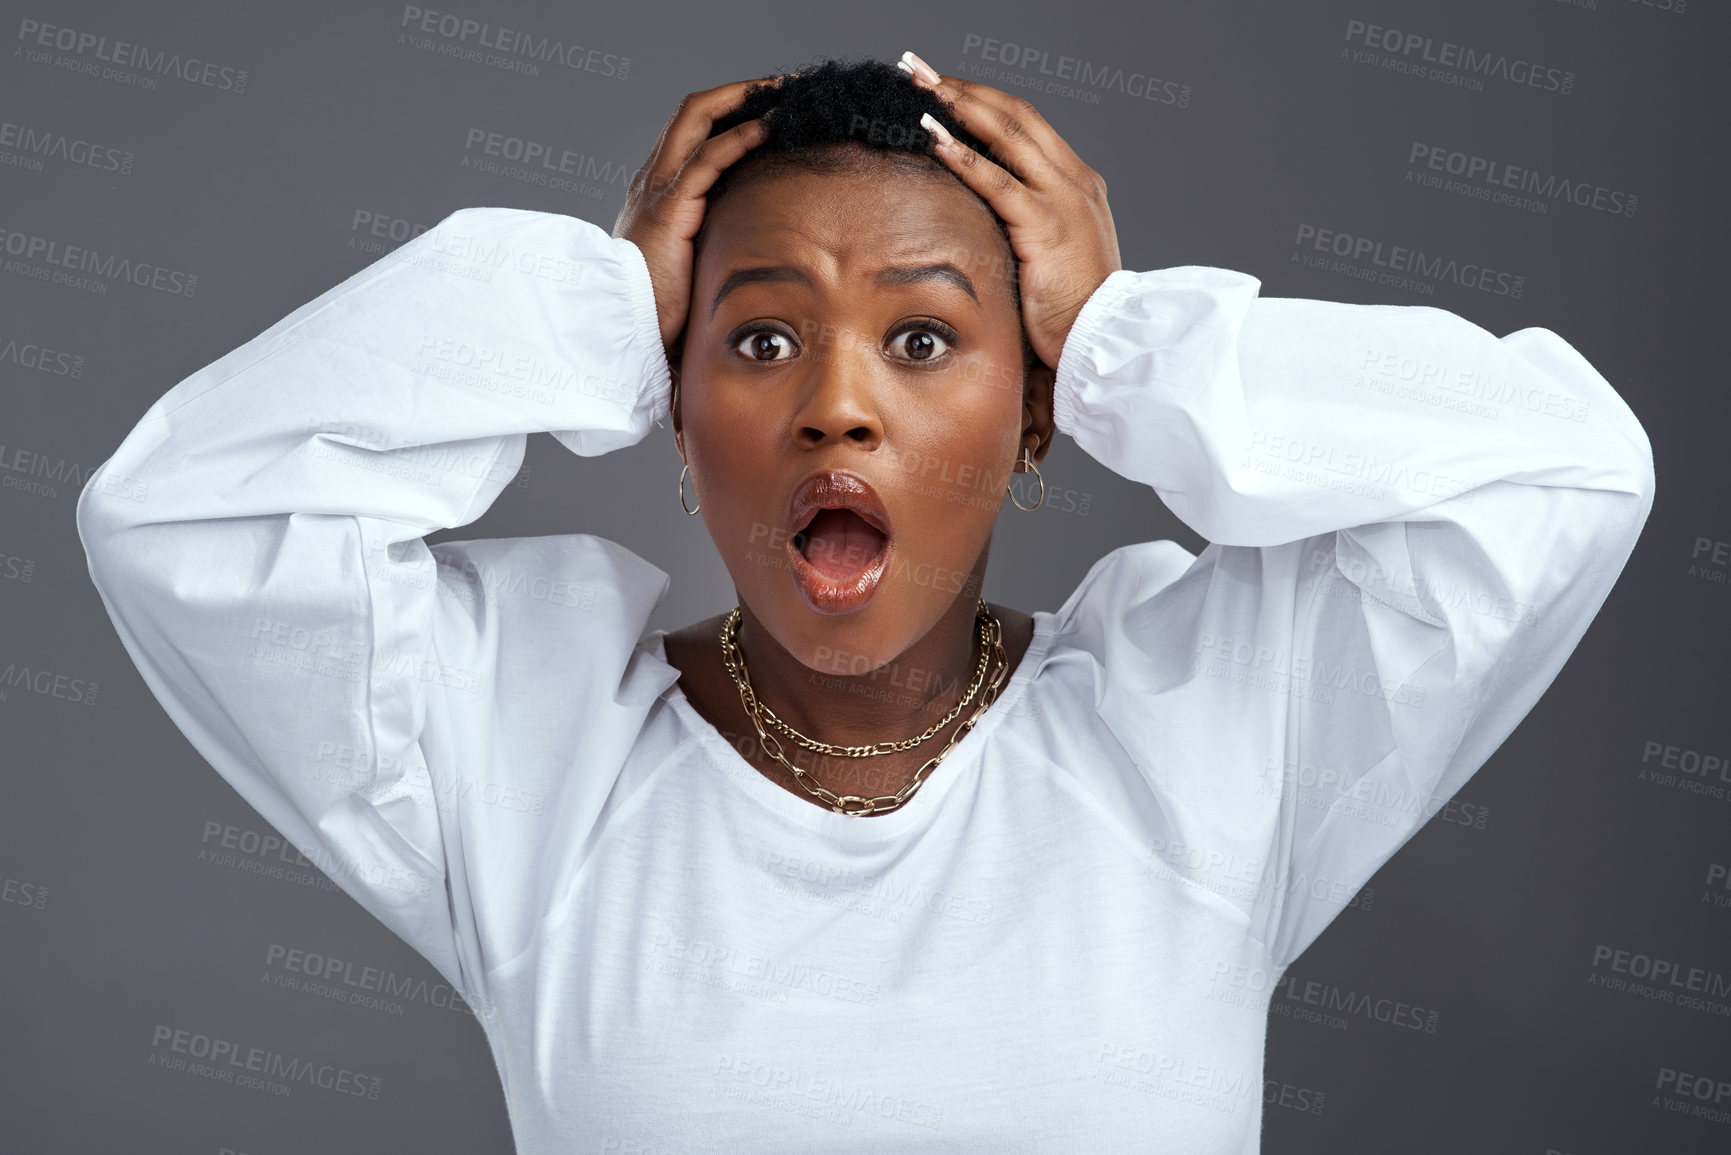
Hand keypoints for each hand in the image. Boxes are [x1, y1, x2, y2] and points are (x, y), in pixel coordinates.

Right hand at [612, 79, 775, 350]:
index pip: (692, 131)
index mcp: (658, 190)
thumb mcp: (689, 261)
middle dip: (739, 91)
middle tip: (783, 85)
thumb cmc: (658, 306)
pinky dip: (738, 139)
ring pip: (697, 120)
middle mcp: (654, 179)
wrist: (626, 328)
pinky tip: (766, 129)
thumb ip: (710, 240)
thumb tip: (749, 240)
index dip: (728, 110)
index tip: (768, 105)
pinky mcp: (669, 210)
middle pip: (693, 111)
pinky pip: (706, 160)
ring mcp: (658, 190)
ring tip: (783, 94)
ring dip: (744, 100)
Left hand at [900, 52, 1120, 369]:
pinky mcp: (1046, 226)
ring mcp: (1063, 200)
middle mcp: (1073, 181)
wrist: (1103, 342)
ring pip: (1008, 134)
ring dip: (959, 106)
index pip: (1025, 125)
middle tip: (918, 69)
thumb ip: (1025, 227)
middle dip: (963, 87)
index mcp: (1077, 185)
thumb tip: (980, 220)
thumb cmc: (1073, 311)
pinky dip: (964, 156)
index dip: (982, 100)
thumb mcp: (1052, 256)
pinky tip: (934, 138)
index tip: (943, 87)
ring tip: (919, 87)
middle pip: (1014, 115)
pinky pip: (999, 182)